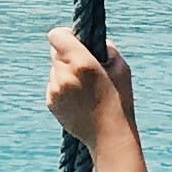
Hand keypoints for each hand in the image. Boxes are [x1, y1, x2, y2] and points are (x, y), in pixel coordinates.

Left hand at [44, 26, 135, 143]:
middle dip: (67, 54)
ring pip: (54, 69)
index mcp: (81, 62)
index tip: (74, 39)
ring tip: (85, 87)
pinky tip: (79, 98)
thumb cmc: (119, 100)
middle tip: (85, 65)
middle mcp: (64, 75)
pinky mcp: (50, 102)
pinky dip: (62, 87)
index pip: (56, 35)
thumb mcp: (121, 68)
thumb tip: (94, 41)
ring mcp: (55, 90)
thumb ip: (106, 47)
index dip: (65, 34)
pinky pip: (53, 85)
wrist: (108, 136)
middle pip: (55, 52)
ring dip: (65, 72)